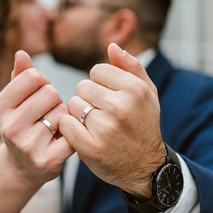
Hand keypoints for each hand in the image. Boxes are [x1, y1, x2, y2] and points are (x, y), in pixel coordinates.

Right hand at [0, 51, 73, 187]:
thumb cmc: (24, 124)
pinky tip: (61, 140)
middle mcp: (10, 127)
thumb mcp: (16, 100)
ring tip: (52, 128)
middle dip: (53, 101)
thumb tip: (21, 53)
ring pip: (63, 113)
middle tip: (46, 114)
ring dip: (63, 117)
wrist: (24, 168)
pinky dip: (72, 133)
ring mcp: (28, 146)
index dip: (42, 82)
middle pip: (50, 93)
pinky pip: (72, 132)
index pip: (33, 76)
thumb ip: (20, 75)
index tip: (38, 94)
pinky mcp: (47, 161)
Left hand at [59, 43, 165, 197]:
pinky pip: (65, 124)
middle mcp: (120, 107)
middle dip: (88, 98)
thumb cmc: (143, 125)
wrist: (146, 167)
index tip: (109, 98)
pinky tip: (83, 135)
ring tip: (95, 125)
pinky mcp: (90, 147)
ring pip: (73, 104)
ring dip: (78, 114)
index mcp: (134, 89)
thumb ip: (130, 66)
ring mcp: (105, 128)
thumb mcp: (147, 93)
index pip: (97, 70)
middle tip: (102, 114)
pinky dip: (69, 129)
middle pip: (82, 86)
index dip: (100, 83)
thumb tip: (111, 45)